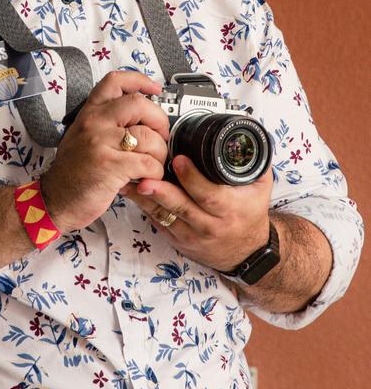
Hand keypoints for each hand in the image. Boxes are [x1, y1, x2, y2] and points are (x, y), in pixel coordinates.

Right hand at [41, 71, 168, 231]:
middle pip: (139, 104)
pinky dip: (154, 172)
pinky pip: (148, 163)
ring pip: (149, 136)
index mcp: (89, 113)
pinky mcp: (110, 166)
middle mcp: (94, 123)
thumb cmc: (73, 172)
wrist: (55, 200)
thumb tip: (142, 116)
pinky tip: (146, 178)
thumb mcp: (83, 136)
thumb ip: (107, 122)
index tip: (155, 89)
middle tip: (160, 137)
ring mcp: (100, 143)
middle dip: (160, 121)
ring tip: (152, 164)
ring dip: (159, 153)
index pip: (115, 82)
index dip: (140, 81)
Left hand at [120, 154, 272, 271]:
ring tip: (129, 182)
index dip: (192, 178)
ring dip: (145, 199)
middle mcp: (210, 225)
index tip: (178, 160)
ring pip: (164, 216)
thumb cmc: (250, 214)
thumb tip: (243, 136)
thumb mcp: (259, 187)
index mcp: (229, 209)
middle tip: (144, 175)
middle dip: (161, 191)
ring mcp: (192, 235)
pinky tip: (132, 194)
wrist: (246, 252)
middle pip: (181, 207)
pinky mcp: (178, 241)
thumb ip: (252, 162)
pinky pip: (158, 223)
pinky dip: (145, 208)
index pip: (208, 194)